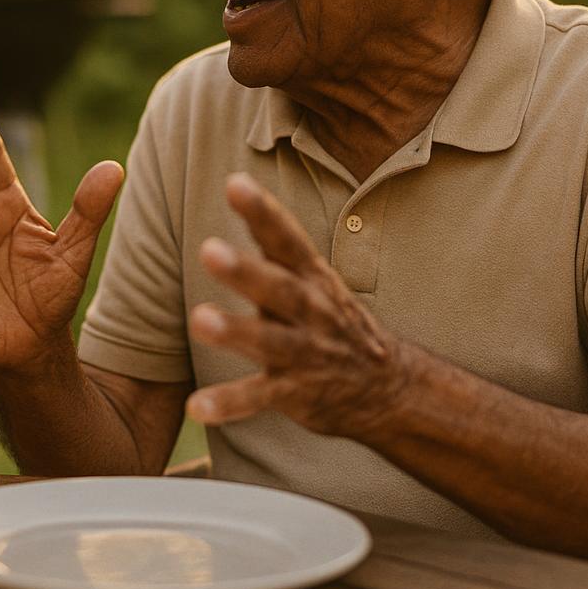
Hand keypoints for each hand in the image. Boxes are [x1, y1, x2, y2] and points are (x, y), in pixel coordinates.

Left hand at [186, 173, 411, 437]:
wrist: (389, 387)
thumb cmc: (333, 320)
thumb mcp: (311, 277)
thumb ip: (272, 241)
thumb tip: (234, 181)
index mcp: (311, 277)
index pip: (287, 238)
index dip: (262, 211)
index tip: (234, 183)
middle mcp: (311, 310)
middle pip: (279, 287)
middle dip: (245, 271)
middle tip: (209, 250)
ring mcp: (306, 352)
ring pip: (270, 341)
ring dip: (236, 331)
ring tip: (200, 320)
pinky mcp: (297, 392)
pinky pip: (260, 398)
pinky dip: (230, 403)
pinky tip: (198, 407)